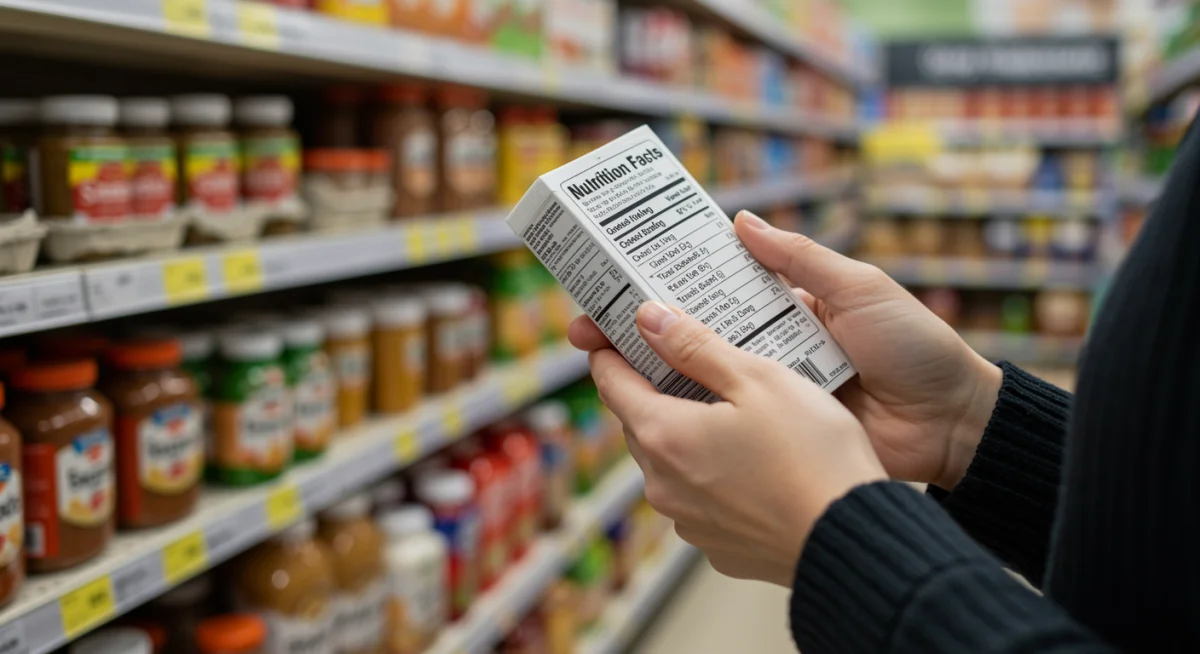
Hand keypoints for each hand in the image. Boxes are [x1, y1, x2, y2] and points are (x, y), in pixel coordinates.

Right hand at [569, 211, 1001, 489]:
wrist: (952, 423)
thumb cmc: (914, 346)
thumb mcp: (858, 288)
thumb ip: (799, 258)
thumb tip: (740, 220)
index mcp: (785, 309)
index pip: (712, 292)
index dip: (665, 287)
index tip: (617, 282)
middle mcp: (769, 350)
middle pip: (692, 338)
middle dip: (638, 333)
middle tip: (587, 331)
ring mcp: (770, 396)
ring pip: (701, 383)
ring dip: (650, 376)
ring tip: (600, 369)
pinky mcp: (778, 435)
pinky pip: (728, 424)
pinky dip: (690, 420)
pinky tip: (648, 416)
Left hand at [591, 301, 885, 585]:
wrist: (851, 538)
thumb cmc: (812, 454)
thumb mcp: (758, 379)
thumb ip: (696, 346)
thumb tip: (649, 319)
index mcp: (663, 435)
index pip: (611, 382)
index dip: (611, 350)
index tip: (615, 330)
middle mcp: (662, 484)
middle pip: (640, 420)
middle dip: (655, 388)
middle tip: (687, 357)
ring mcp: (687, 520)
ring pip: (670, 461)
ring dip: (687, 432)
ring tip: (729, 408)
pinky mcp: (717, 546)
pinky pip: (700, 497)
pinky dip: (713, 472)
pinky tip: (752, 459)